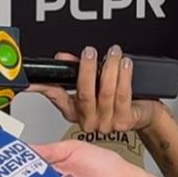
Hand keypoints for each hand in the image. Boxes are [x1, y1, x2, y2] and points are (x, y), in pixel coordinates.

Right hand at [27, 45, 164, 132]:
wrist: (143, 115)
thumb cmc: (118, 100)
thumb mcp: (94, 84)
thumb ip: (77, 71)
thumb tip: (63, 57)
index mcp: (74, 112)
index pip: (55, 96)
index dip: (42, 86)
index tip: (34, 79)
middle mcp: (88, 121)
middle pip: (84, 94)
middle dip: (87, 70)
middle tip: (89, 53)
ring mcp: (106, 123)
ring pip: (105, 93)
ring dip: (110, 69)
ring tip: (113, 53)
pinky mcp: (124, 122)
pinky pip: (123, 96)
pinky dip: (124, 77)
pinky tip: (125, 64)